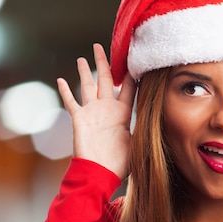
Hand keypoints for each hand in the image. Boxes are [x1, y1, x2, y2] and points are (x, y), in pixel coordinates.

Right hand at [57, 43, 135, 179]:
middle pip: (107, 80)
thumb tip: (161, 125)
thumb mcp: (137, 146)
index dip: (131, 75)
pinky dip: (65, 91)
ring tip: (85, 57)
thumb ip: (144, 131)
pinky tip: (60, 79)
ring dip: (86, 71)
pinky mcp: (79, 119)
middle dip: (105, 63)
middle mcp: (107, 110)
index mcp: (122, 114)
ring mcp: (92, 113)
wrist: (100, 173)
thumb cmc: (119, 164)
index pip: (129, 89)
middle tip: (103, 47)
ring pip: (89, 86)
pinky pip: (71, 102)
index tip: (134, 59)